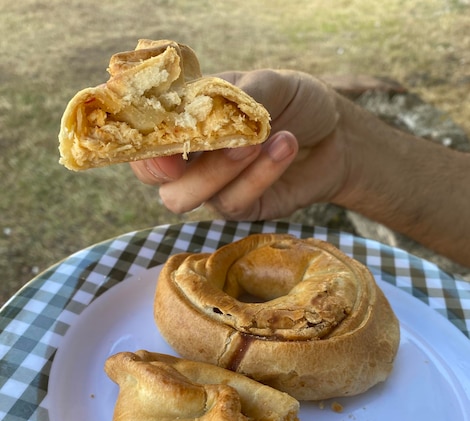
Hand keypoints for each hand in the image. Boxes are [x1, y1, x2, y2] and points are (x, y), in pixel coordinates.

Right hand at [130, 69, 348, 219]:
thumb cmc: (296, 102)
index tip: (166, 147)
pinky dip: (259, 175)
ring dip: (221, 169)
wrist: (337, 134)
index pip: (146, 144)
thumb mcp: (268, 84)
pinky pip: (234, 201)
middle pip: (161, 183)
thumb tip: (209, 113)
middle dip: (176, 172)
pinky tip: (285, 145)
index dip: (145, 151)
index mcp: (187, 123)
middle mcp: (193, 160)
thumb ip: (234, 97)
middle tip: (211, 144)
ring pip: (189, 198)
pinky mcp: (242, 207)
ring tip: (259, 139)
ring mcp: (215, 188)